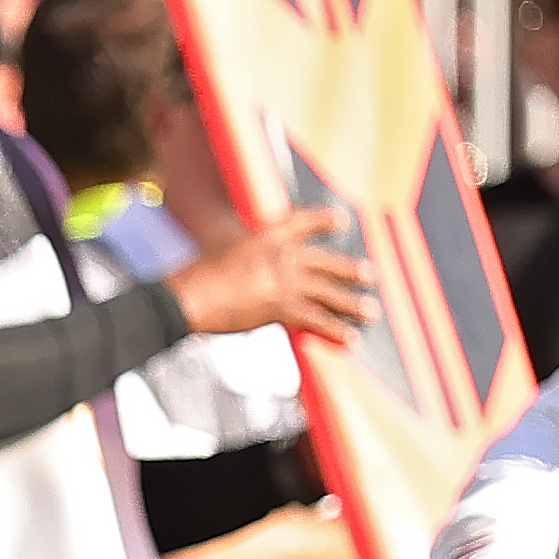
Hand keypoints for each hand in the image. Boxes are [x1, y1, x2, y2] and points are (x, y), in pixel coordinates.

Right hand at [173, 219, 377, 343]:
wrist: (188, 297)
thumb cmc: (196, 277)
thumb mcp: (222, 250)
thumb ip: (243, 254)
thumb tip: (244, 262)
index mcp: (265, 235)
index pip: (303, 222)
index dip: (324, 221)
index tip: (341, 220)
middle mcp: (282, 254)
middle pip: (326, 262)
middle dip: (349, 270)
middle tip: (369, 275)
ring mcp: (285, 280)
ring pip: (329, 292)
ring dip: (352, 303)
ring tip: (370, 310)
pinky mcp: (282, 307)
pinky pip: (317, 319)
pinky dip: (336, 330)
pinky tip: (350, 337)